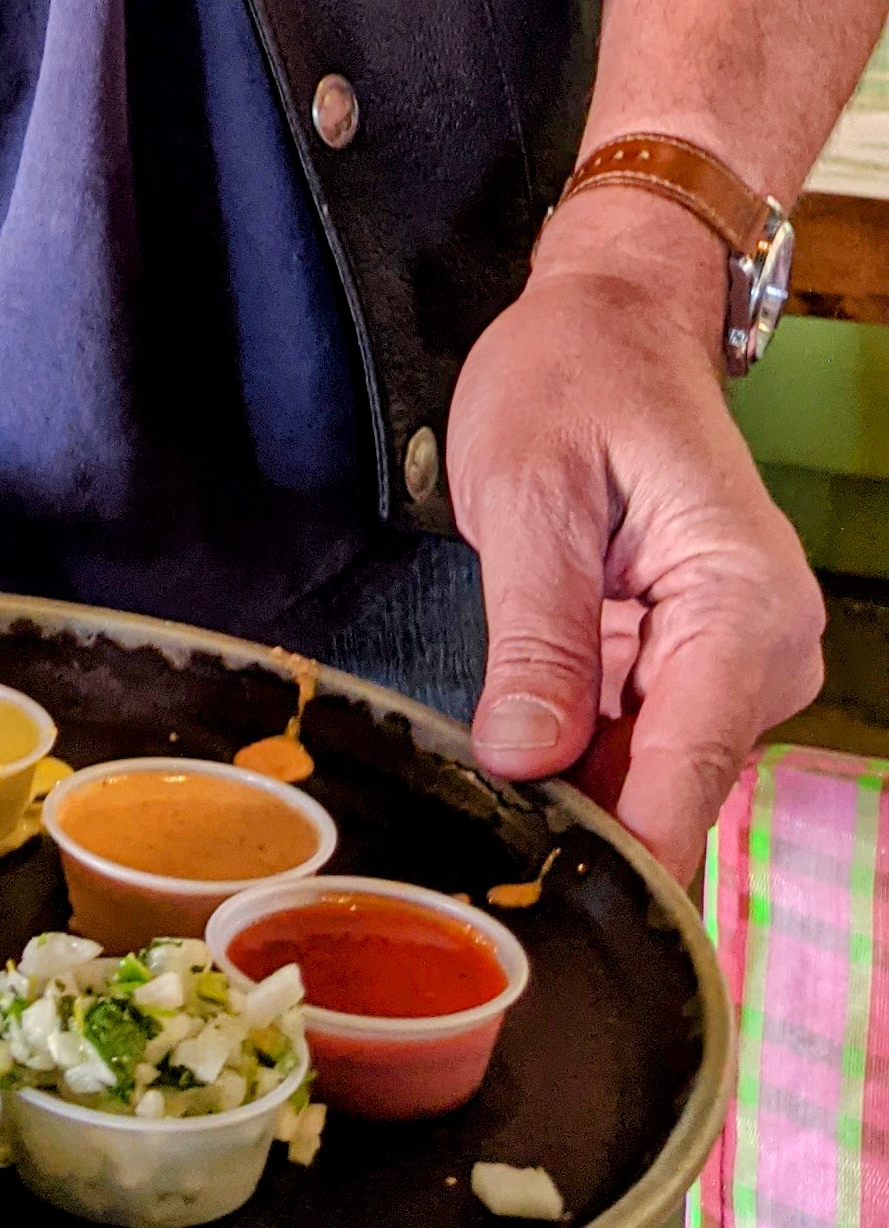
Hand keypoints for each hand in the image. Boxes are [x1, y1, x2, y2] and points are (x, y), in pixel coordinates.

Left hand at [447, 196, 822, 881]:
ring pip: (646, 780)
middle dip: (573, 829)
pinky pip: (635, 743)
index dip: (606, 856)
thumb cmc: (573, 377)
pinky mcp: (698, 669)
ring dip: (567, 794)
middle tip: (461, 853)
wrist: (616, 322)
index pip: (682, 776)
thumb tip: (527, 762)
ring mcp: (738, 668)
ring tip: (470, 796)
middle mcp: (766, 652)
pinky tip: (508, 752)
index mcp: (741, 607)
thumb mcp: (529, 491)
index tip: (523, 905)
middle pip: (667, 793)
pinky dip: (574, 754)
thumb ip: (537, 633)